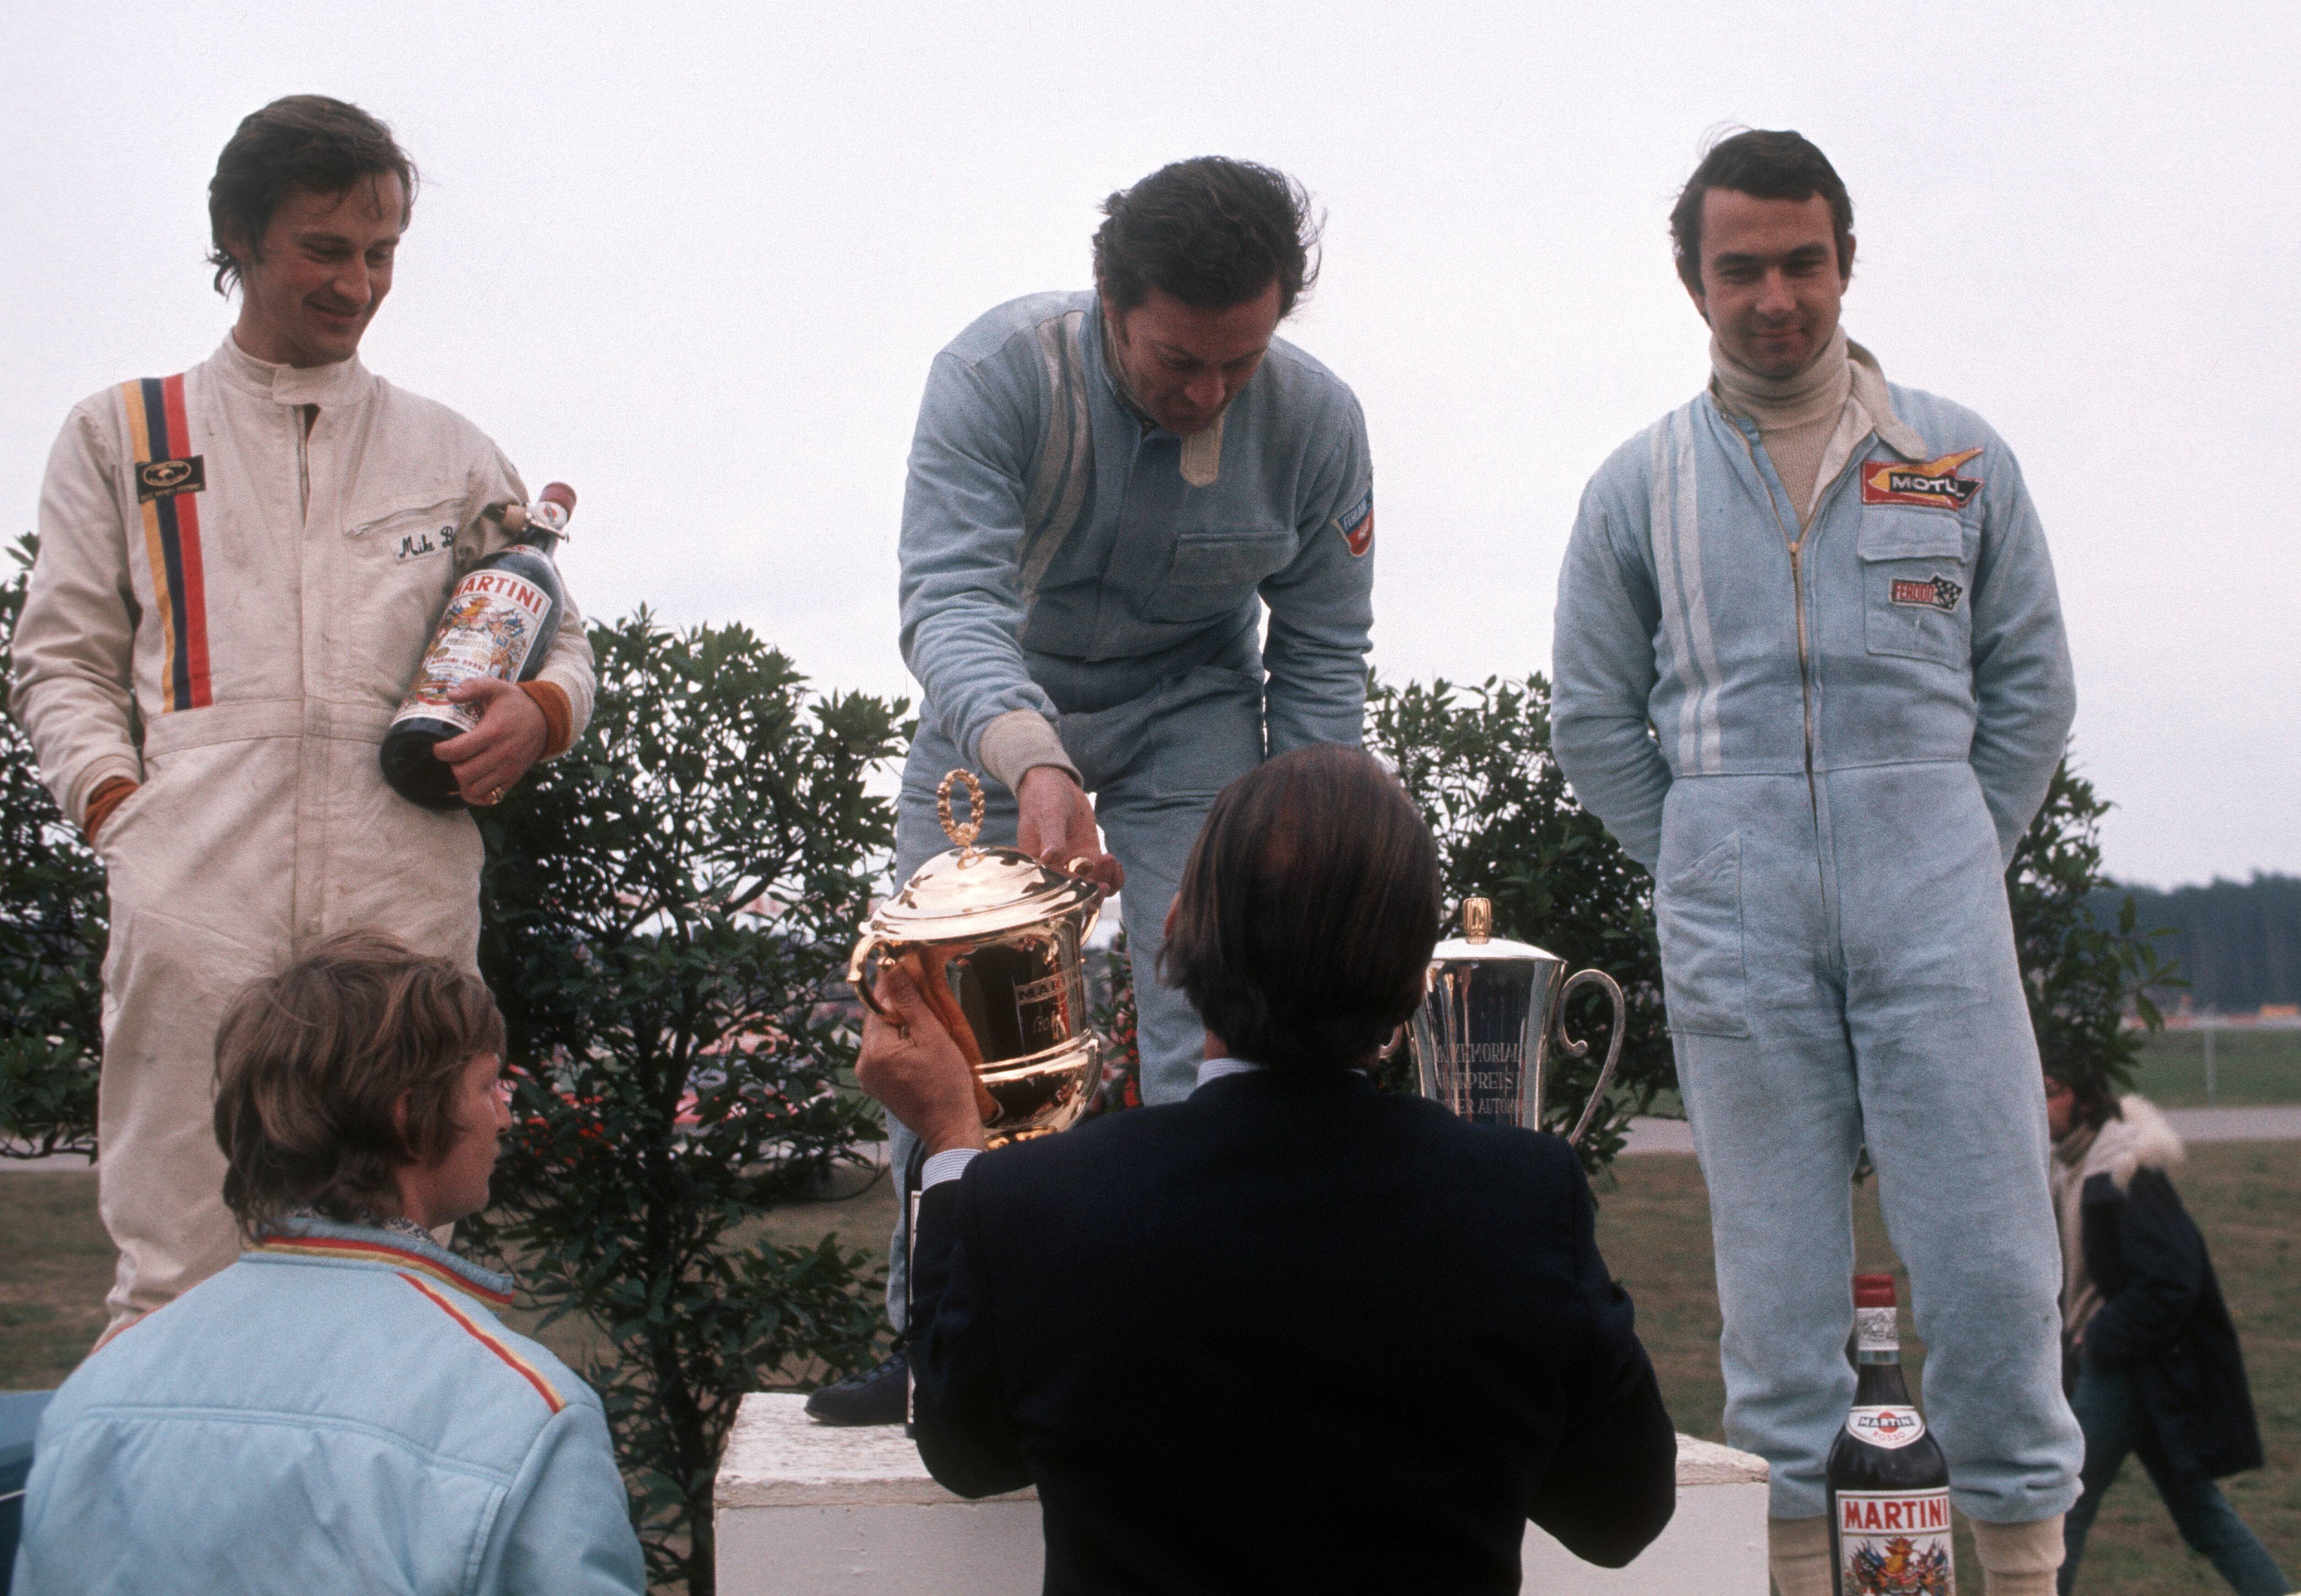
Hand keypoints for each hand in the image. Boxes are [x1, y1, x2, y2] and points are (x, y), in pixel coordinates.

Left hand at [434, 679, 547, 806]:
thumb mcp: (496, 687)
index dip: (440, 751)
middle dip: (451, 767)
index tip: (438, 746)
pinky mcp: (514, 778)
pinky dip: (478, 794)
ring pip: (475, 789)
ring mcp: (508, 769)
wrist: (546, 719)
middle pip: (463, 774)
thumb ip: (472, 687)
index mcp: (492, 732)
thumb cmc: (516, 704)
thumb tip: (449, 694)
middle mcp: (501, 754)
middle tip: (452, 757)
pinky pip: (491, 797)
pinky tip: (474, 782)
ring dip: (463, 781)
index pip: (457, 751)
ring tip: (462, 768)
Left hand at [857, 963, 990, 1155]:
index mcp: (875, 1051)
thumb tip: (892, 969)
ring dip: (899, 1023)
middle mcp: (864, 1064)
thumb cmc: (948, 1085)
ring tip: (925, 1016)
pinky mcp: (876, 1085)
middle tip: (921, 988)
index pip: (879, 1004)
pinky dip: (898, 1042)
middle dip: (898, 1004)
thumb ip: (910, 1003)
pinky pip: (883, 1053)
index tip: (907, 967)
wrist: (949, 1127)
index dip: (895, 985)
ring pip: (880, 1035)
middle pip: (877, 1020)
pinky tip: (918, 1041)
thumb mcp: (933, 1037)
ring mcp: (868, 1077)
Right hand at [1015, 766, 1122, 894]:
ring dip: (1105, 884)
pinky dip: (1112, 876)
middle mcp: (1055, 870)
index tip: (1088, 888)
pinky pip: (1103, 875)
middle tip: (1104, 885)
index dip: (1071, 896)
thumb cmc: (1044, 797)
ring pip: (1091, 888)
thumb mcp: (1049, 815)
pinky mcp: (1089, 857)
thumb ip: (1052, 837)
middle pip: (1074, 896)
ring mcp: (1074, 865)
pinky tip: (1115, 863)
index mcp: (1037, 866)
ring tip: (1110, 862)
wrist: (1054, 783)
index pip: (1053, 890)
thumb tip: (1051, 858)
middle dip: (1091, 896)